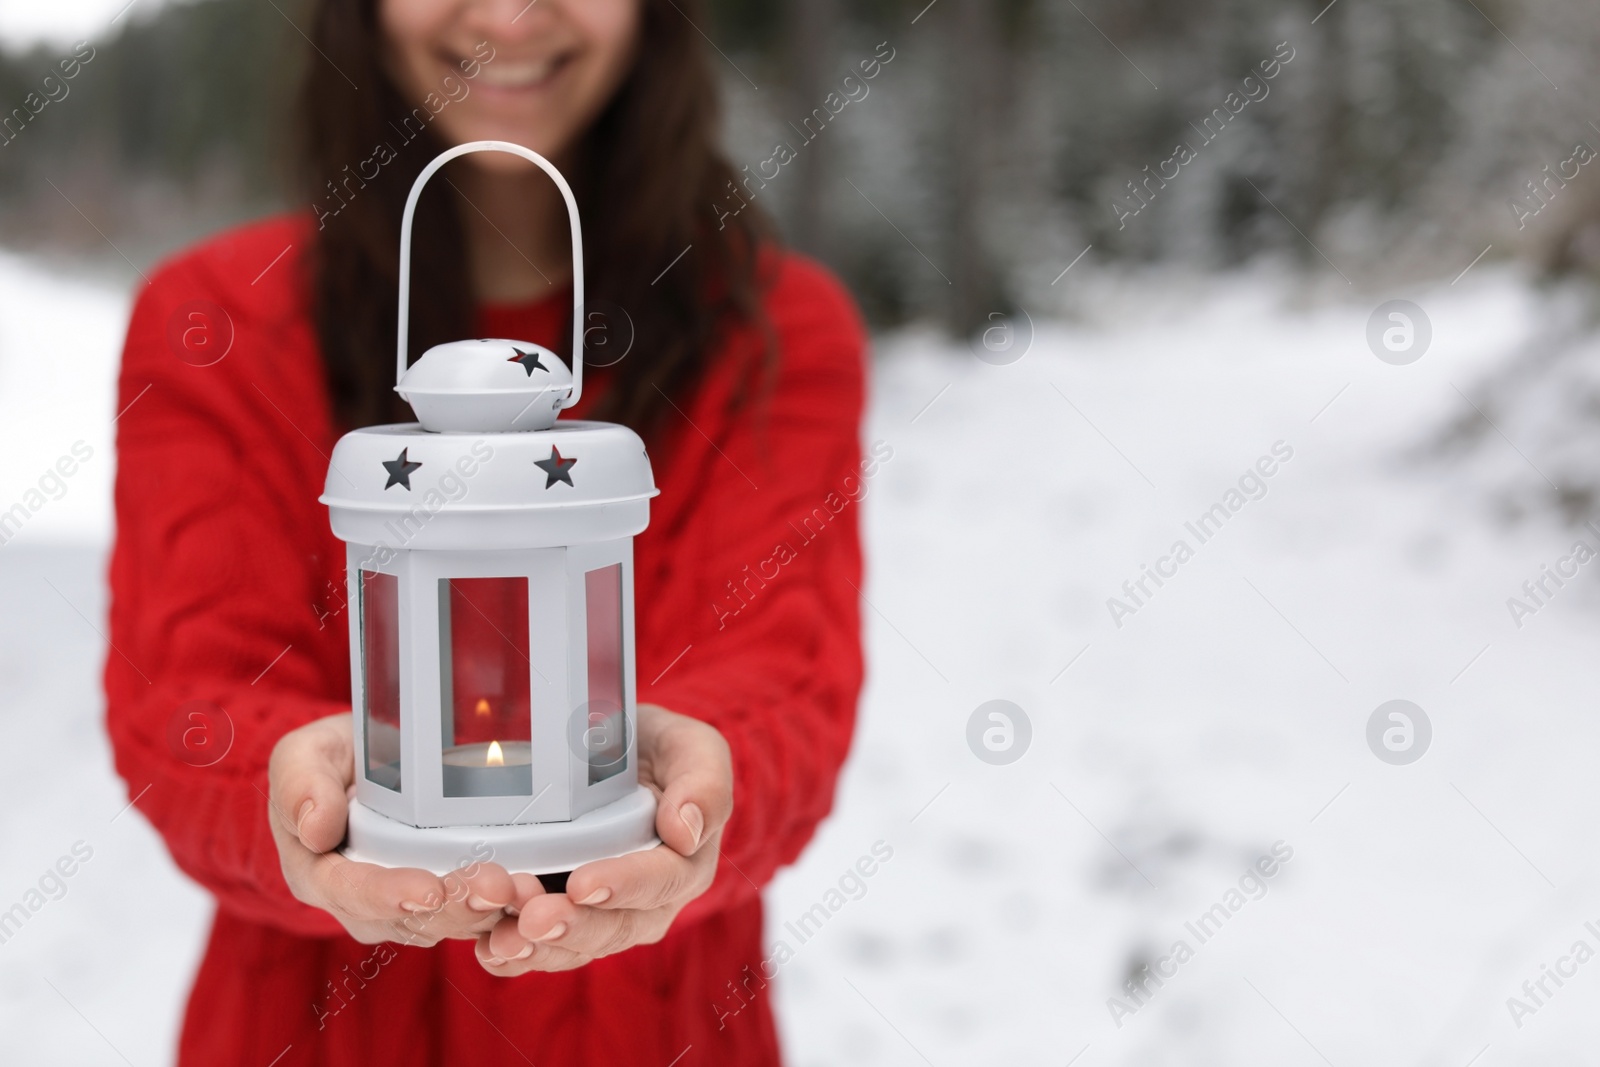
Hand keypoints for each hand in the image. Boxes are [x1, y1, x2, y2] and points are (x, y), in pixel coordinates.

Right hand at [267, 712, 517, 944]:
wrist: (363, 768)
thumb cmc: (331, 761)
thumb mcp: (303, 756)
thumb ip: (299, 784)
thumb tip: (315, 828)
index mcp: (319, 874)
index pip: (352, 892)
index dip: (389, 895)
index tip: (427, 890)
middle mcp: (363, 903)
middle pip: (408, 918)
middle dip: (453, 906)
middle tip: (493, 888)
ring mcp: (405, 907)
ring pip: (445, 922)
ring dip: (483, 910)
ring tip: (517, 889)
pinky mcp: (444, 900)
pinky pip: (471, 914)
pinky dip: (499, 907)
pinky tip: (529, 892)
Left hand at [475, 704, 733, 972]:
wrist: (611, 752)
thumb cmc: (655, 749)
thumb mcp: (692, 747)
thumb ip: (704, 783)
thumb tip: (686, 832)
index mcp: (683, 865)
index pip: (660, 882)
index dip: (623, 885)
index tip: (584, 884)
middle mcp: (643, 904)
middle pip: (612, 928)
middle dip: (569, 926)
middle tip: (531, 917)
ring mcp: (597, 917)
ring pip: (570, 947)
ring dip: (533, 945)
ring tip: (499, 936)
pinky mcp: (557, 919)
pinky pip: (537, 950)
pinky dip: (511, 955)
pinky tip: (486, 948)